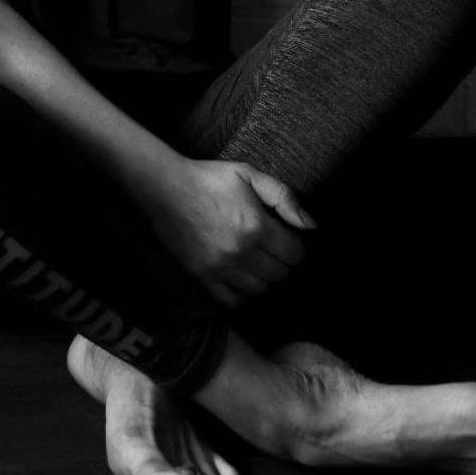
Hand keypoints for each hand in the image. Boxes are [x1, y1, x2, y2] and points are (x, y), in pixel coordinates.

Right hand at [147, 158, 314, 307]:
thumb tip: (311, 225)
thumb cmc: (208, 178)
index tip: (285, 238)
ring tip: (253, 261)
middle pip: (280, 274)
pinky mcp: (202, 275)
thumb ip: (284, 197)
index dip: (294, 246)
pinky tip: (237, 276)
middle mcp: (241, 251)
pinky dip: (239, 293)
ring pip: (259, 289)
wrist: (164, 187)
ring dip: (262, 277)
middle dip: (280, 262)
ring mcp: (221, 266)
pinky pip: (231, 300)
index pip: (295, 254)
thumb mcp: (249, 174)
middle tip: (270, 248)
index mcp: (257, 226)